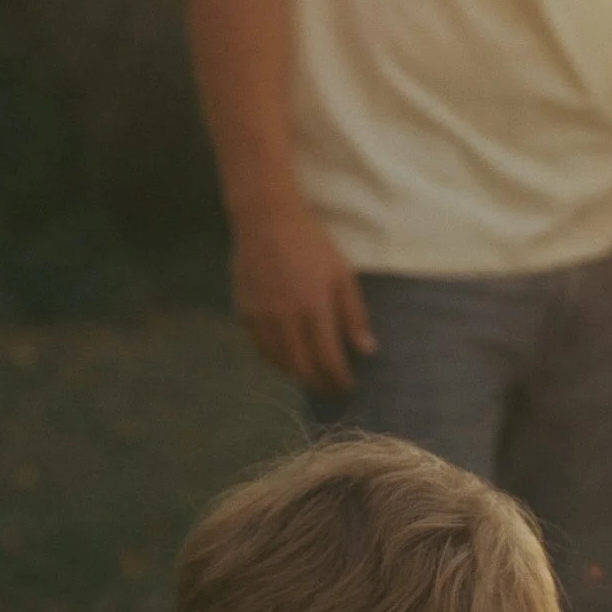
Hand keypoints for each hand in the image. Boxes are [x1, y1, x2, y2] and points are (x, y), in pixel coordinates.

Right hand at [230, 198, 373, 394]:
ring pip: (279, 363)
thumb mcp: (342, 275)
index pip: (329, 360)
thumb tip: (367, 350)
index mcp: (315, 308)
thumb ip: (354, 315)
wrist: (266, 220)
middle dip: (320, 385)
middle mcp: (285, 318)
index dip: (340, 380)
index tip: (349, 387)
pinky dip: (276, 360)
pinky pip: (260, 348)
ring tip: (312, 376)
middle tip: (331, 390)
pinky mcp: (244, 313)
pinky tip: (289, 357)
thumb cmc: (311, 244)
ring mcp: (261, 317)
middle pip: (303, 369)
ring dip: (298, 375)